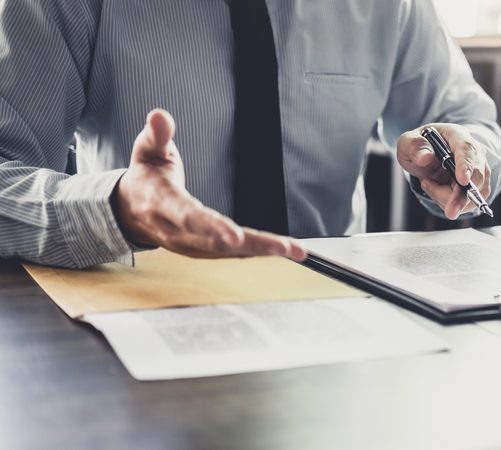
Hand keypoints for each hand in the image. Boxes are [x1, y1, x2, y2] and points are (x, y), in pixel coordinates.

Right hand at [111, 109, 305, 260]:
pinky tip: (284, 250)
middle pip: (217, 242)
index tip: (235, 236)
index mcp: (163, 204)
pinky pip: (233, 254)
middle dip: (253, 245)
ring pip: (229, 252)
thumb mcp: (147, 150)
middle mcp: (177, 231)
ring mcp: (190, 244)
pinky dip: (258, 252)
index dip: (212, 227)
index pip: (189, 217)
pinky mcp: (203, 250)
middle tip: (284, 247)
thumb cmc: (146, 176)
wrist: (131, 210)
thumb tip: (159, 115)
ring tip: (294, 250)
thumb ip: (157, 135)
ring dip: (263, 251)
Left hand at [396, 123, 490, 219]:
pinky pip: (469, 203)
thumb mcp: (408, 142)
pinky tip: (438, 191)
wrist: (429, 155)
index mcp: (457, 135)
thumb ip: (413, 146)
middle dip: (461, 196)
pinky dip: (450, 203)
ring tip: (428, 183)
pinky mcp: (479, 186)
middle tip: (449, 212)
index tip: (463, 180)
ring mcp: (479, 170)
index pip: (466, 149)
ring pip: (473, 194)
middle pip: (476, 177)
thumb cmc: (421, 147)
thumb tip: (425, 157)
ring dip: (447, 198)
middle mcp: (473, 152)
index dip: (466, 165)